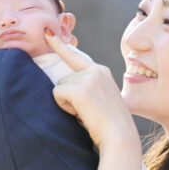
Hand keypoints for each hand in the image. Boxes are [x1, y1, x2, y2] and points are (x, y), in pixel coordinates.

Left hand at [44, 28, 137, 149]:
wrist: (120, 136)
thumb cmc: (109, 124)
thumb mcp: (101, 98)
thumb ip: (88, 87)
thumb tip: (64, 85)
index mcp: (101, 71)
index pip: (75, 55)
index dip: (59, 45)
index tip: (47, 33)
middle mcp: (96, 70)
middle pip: (64, 77)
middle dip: (67, 95)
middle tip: (86, 109)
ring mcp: (89, 78)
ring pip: (60, 86)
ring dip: (66, 102)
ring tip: (85, 112)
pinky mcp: (80, 89)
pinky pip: (57, 94)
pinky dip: (63, 106)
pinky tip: (79, 113)